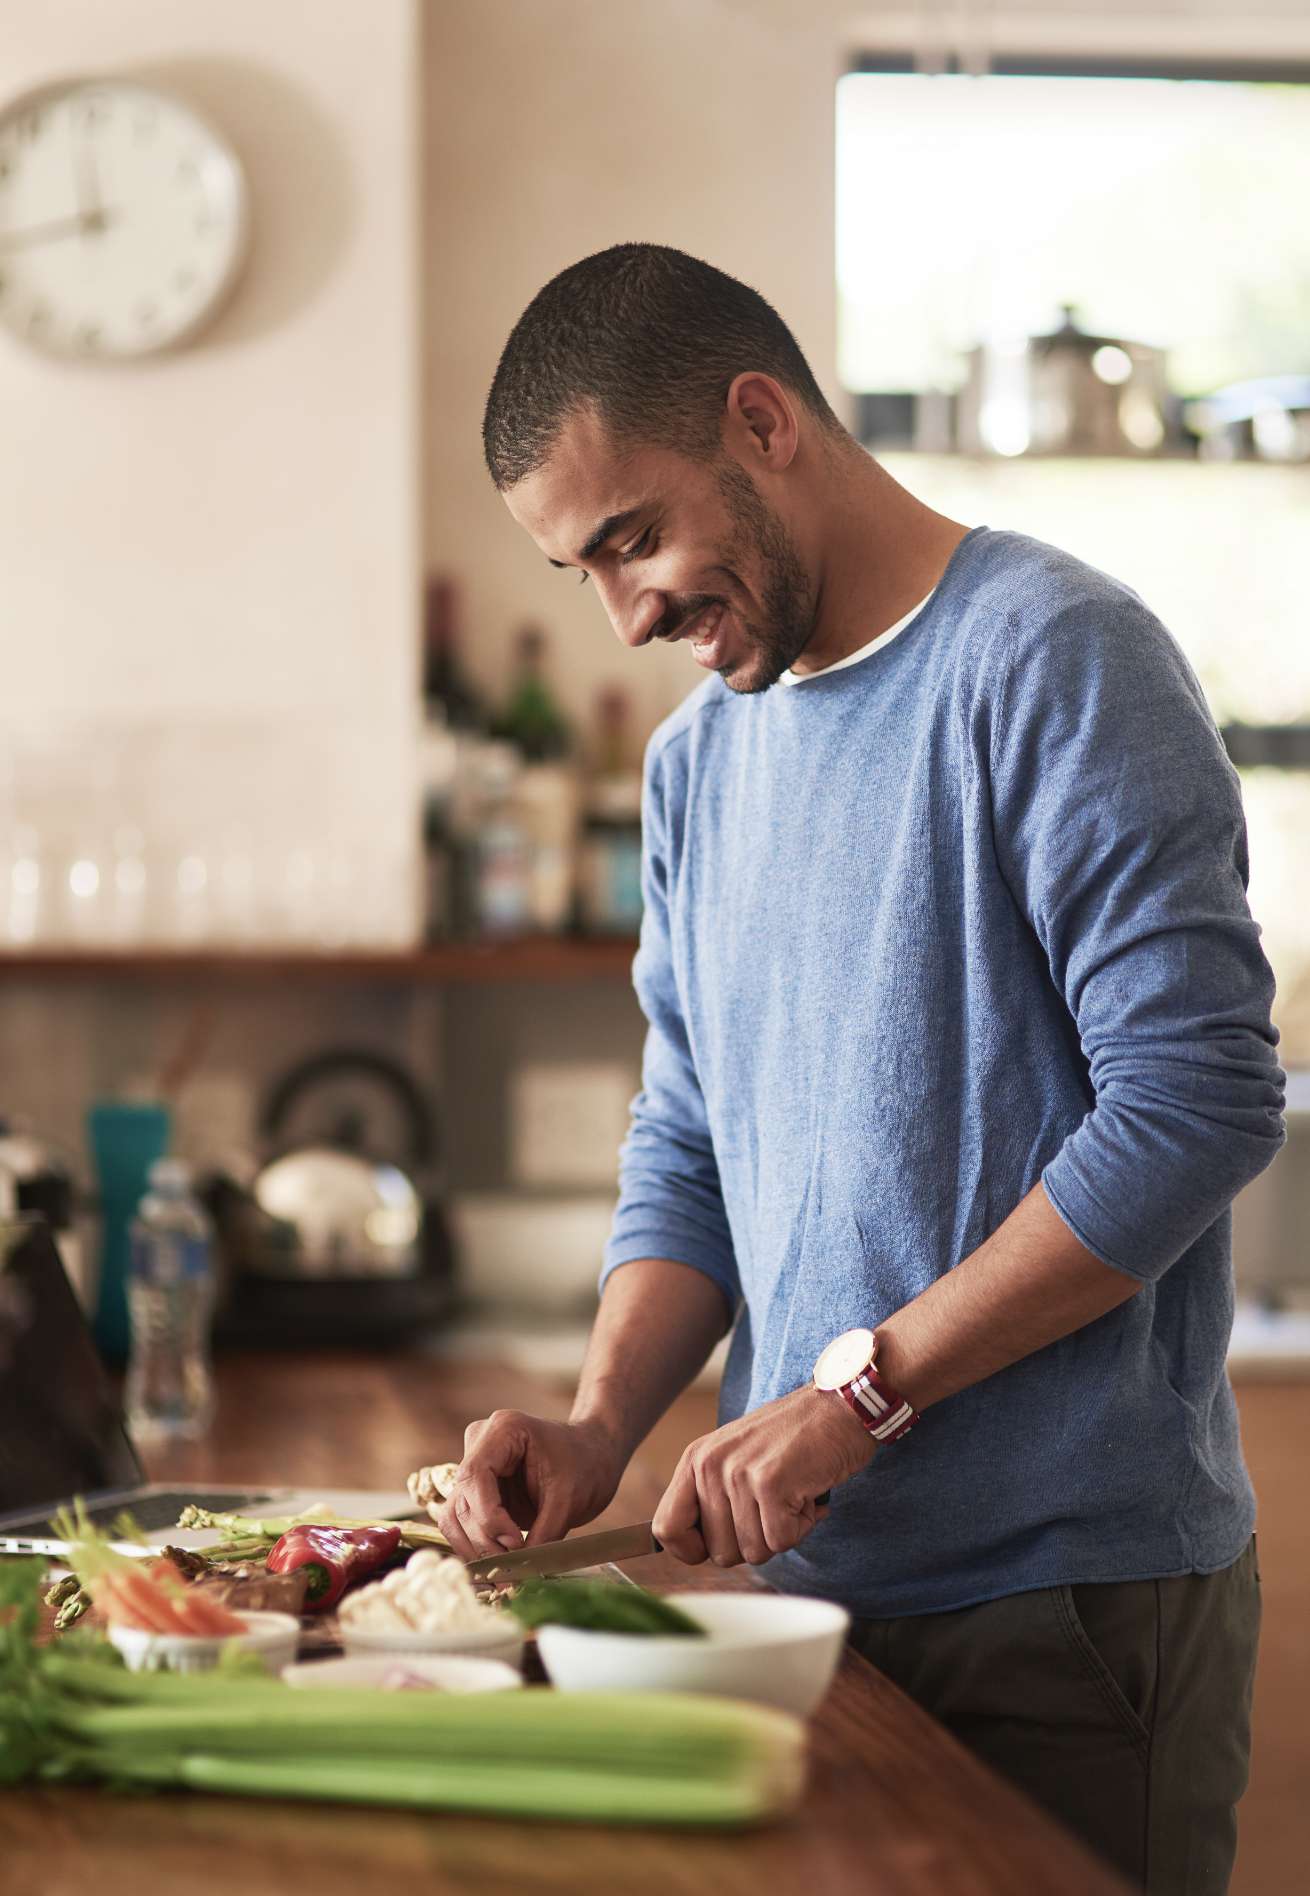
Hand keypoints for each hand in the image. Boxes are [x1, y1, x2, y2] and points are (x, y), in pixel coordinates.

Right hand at [433, 1411, 624, 1559]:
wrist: (594, 1456)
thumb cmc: (587, 1465)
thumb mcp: (570, 1499)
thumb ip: (543, 1534)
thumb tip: (519, 1572)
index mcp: (503, 1430)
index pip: (475, 1475)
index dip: (488, 1516)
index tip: (515, 1543)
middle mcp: (480, 1445)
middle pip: (462, 1500)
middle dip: (485, 1541)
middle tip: (511, 1573)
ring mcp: (476, 1469)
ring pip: (455, 1517)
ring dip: (475, 1550)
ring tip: (504, 1577)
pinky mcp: (477, 1493)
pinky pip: (463, 1524)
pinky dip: (476, 1550)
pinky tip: (496, 1571)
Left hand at [652, 1384, 874, 1567]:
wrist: (839, 1406)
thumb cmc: (793, 1439)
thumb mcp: (736, 1457)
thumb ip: (712, 1497)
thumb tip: (698, 1551)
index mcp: (695, 1460)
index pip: (664, 1528)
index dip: (691, 1551)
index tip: (721, 1543)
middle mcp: (710, 1466)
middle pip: (719, 1552)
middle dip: (754, 1541)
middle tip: (775, 1505)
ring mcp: (739, 1474)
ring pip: (754, 1551)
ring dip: (782, 1531)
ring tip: (793, 1493)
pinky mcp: (771, 1484)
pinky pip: (781, 1541)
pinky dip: (802, 1527)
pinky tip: (808, 1495)